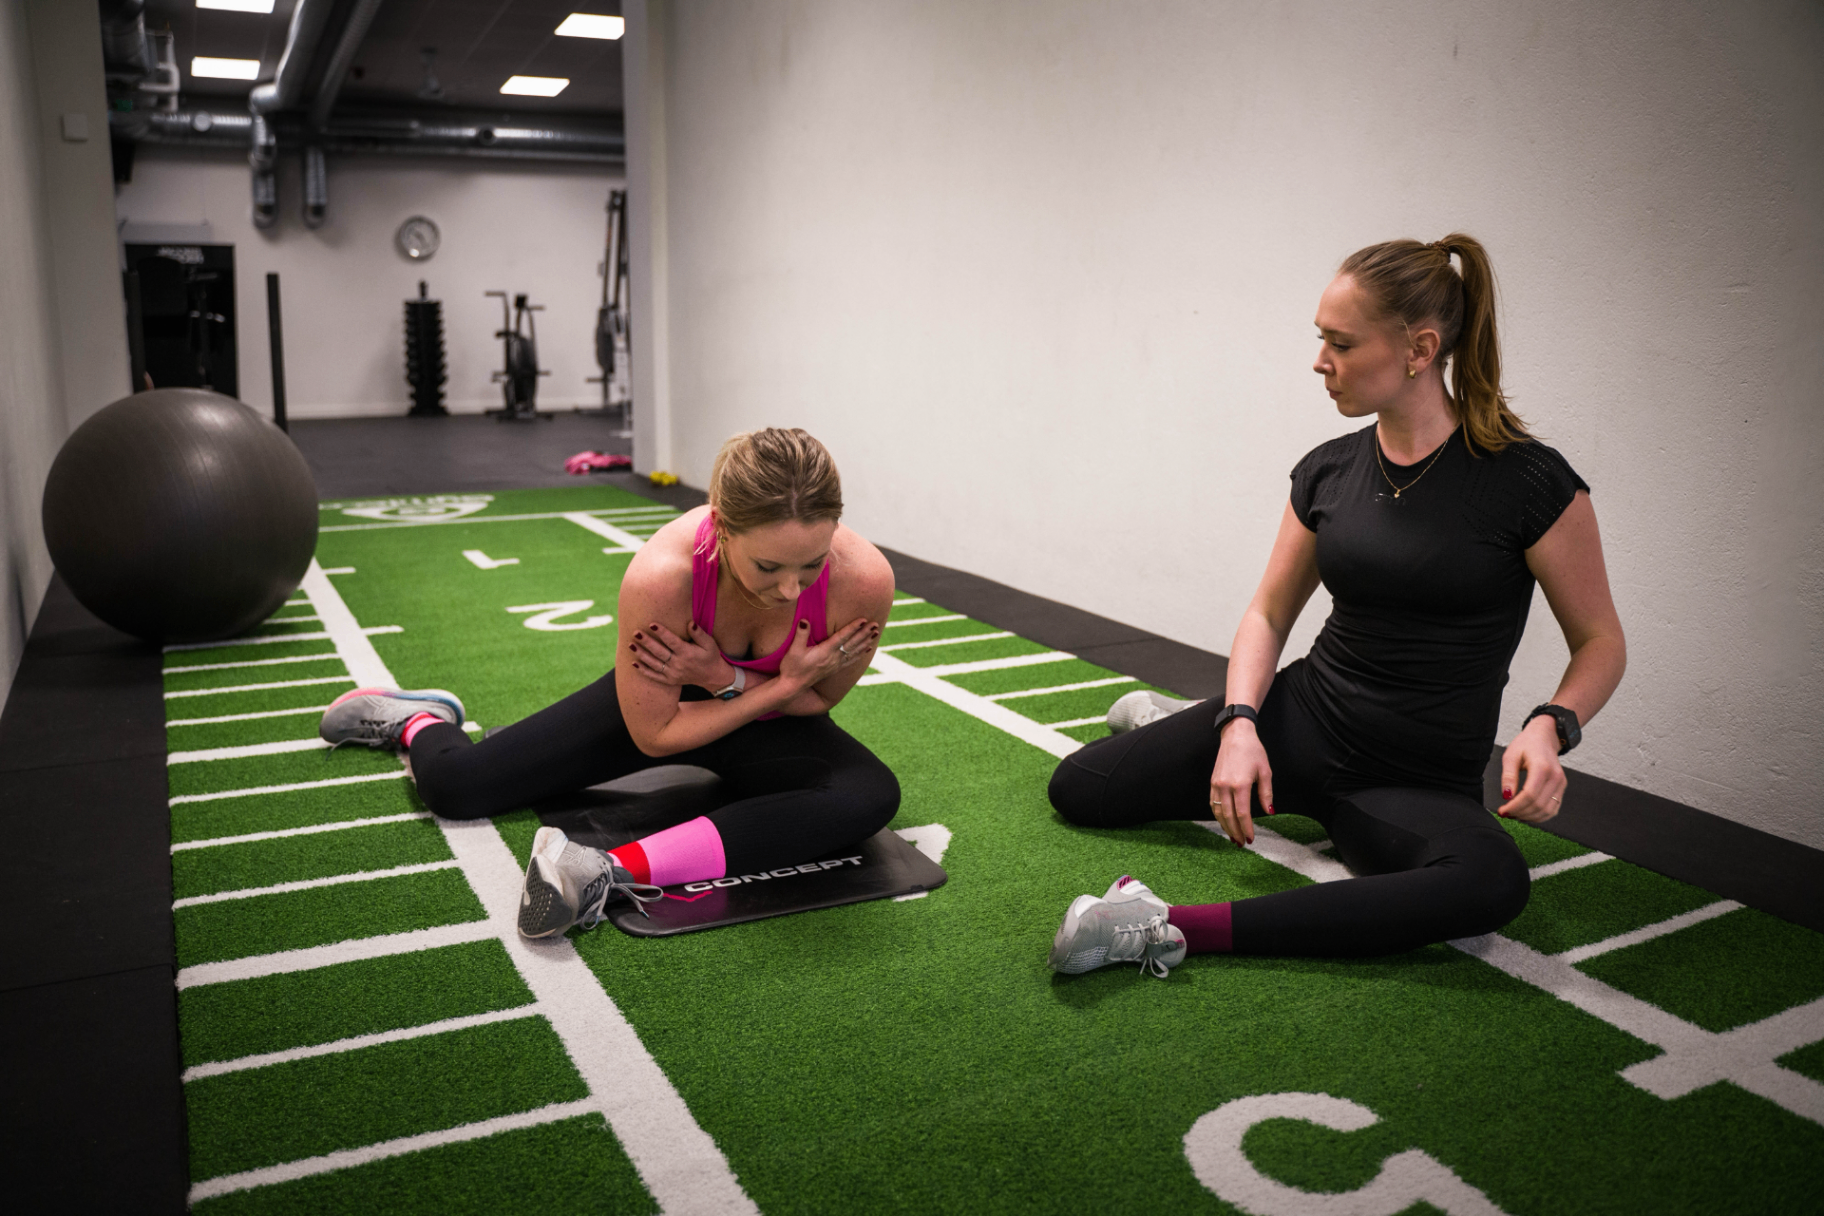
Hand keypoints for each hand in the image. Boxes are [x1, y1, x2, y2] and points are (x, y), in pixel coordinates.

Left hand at [629, 620, 732, 689]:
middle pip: (659, 652)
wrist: (713, 676)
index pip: (672, 641)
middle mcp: (678, 664)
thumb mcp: (709, 644)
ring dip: (641, 654)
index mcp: (687, 653)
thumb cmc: (711, 656)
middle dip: (647, 642)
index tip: (651, 624)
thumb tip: (690, 623)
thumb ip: (699, 634)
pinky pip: (654, 676)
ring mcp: (673, 674)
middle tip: (636, 633)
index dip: (661, 632)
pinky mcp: (670, 680)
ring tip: (631, 645)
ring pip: (654, 663)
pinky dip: (644, 670)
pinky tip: (634, 663)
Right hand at [778, 617, 878, 689]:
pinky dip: (861, 653)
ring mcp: (835, 665)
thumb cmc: (792, 667)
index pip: (842, 637)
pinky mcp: (834, 669)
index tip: (863, 619)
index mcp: (825, 652)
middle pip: (852, 643)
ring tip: (875, 633)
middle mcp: (833, 658)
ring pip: (854, 651)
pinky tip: (868, 649)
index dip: (853, 627)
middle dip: (864, 633)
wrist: (792, 686)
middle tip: (875, 624)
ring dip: (866, 641)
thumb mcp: (794, 650)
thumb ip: (801, 634)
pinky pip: (851, 660)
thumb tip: (805, 620)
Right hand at [1208, 718, 1273, 846]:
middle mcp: (1225, 786)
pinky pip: (1213, 804)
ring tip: (1233, 837)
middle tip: (1242, 843)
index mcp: (1240, 784)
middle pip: (1229, 816)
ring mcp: (1216, 784)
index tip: (1251, 838)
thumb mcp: (1265, 771)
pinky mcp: (1212, 782)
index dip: (1246, 828)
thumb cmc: (1253, 751)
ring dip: (1225, 826)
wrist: (1235, 735)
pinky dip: (1218, 816)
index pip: (1242, 813)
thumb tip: (1269, 812)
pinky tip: (1224, 822)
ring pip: (1218, 812)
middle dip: (1235, 831)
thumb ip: (1266, 794)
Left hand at [1498, 715, 1566, 822]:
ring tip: (1514, 814)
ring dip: (1529, 817)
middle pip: (1538, 805)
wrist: (1545, 737)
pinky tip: (1526, 813)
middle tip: (1505, 813)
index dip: (1515, 806)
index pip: (1529, 795)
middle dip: (1520, 813)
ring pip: (1547, 811)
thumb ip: (1508, 776)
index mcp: (1542, 767)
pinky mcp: (1561, 788)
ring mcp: (1561, 784)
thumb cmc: (1527, 744)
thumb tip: (1506, 796)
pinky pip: (1553, 809)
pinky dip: (1540, 816)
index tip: (1502, 810)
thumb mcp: (1511, 756)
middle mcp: (1555, 777)